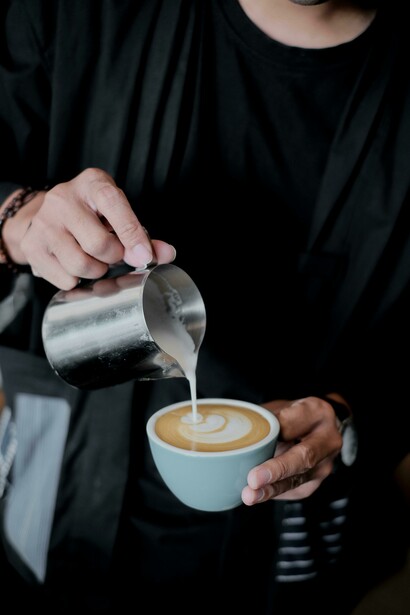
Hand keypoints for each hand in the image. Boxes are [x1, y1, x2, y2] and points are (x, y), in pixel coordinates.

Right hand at [3, 168, 175, 288]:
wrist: (45, 215)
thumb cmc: (90, 215)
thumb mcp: (116, 214)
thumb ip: (142, 234)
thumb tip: (167, 254)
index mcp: (92, 183)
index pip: (114, 204)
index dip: (132, 234)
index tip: (144, 256)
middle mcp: (64, 199)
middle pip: (99, 244)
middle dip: (113, 258)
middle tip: (113, 255)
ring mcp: (44, 223)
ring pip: (81, 265)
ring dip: (96, 272)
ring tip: (94, 260)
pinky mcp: (32, 246)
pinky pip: (65, 279)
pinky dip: (77, 280)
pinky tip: (75, 266)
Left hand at [242, 396, 342, 504]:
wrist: (322, 427)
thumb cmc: (294, 415)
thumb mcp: (280, 406)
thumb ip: (265, 419)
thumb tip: (236, 433)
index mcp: (316, 412)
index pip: (293, 423)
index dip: (273, 434)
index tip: (255, 443)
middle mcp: (327, 440)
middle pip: (304, 457)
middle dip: (277, 470)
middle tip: (254, 479)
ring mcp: (324, 464)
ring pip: (298, 480)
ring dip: (272, 490)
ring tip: (251, 495)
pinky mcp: (315, 483)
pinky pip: (293, 491)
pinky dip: (273, 492)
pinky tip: (257, 493)